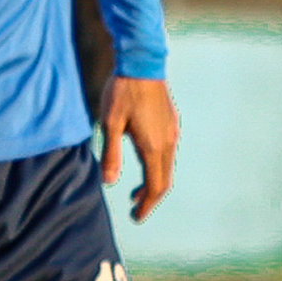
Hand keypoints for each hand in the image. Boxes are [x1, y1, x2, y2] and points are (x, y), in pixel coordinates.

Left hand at [99, 75, 178, 222]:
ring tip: (134, 193)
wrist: (142, 63)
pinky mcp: (171, 124)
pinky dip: (156, 168)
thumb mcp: (109, 124)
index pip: (154, 186)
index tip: (135, 217)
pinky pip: (167, 154)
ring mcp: (172, 133)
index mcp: (153, 146)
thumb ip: (110, 154)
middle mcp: (168, 142)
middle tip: (134, 210)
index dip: (146, 205)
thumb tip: (109, 183)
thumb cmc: (121, 92)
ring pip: (166, 168)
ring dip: (152, 183)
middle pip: (164, 181)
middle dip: (150, 199)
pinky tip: (143, 164)